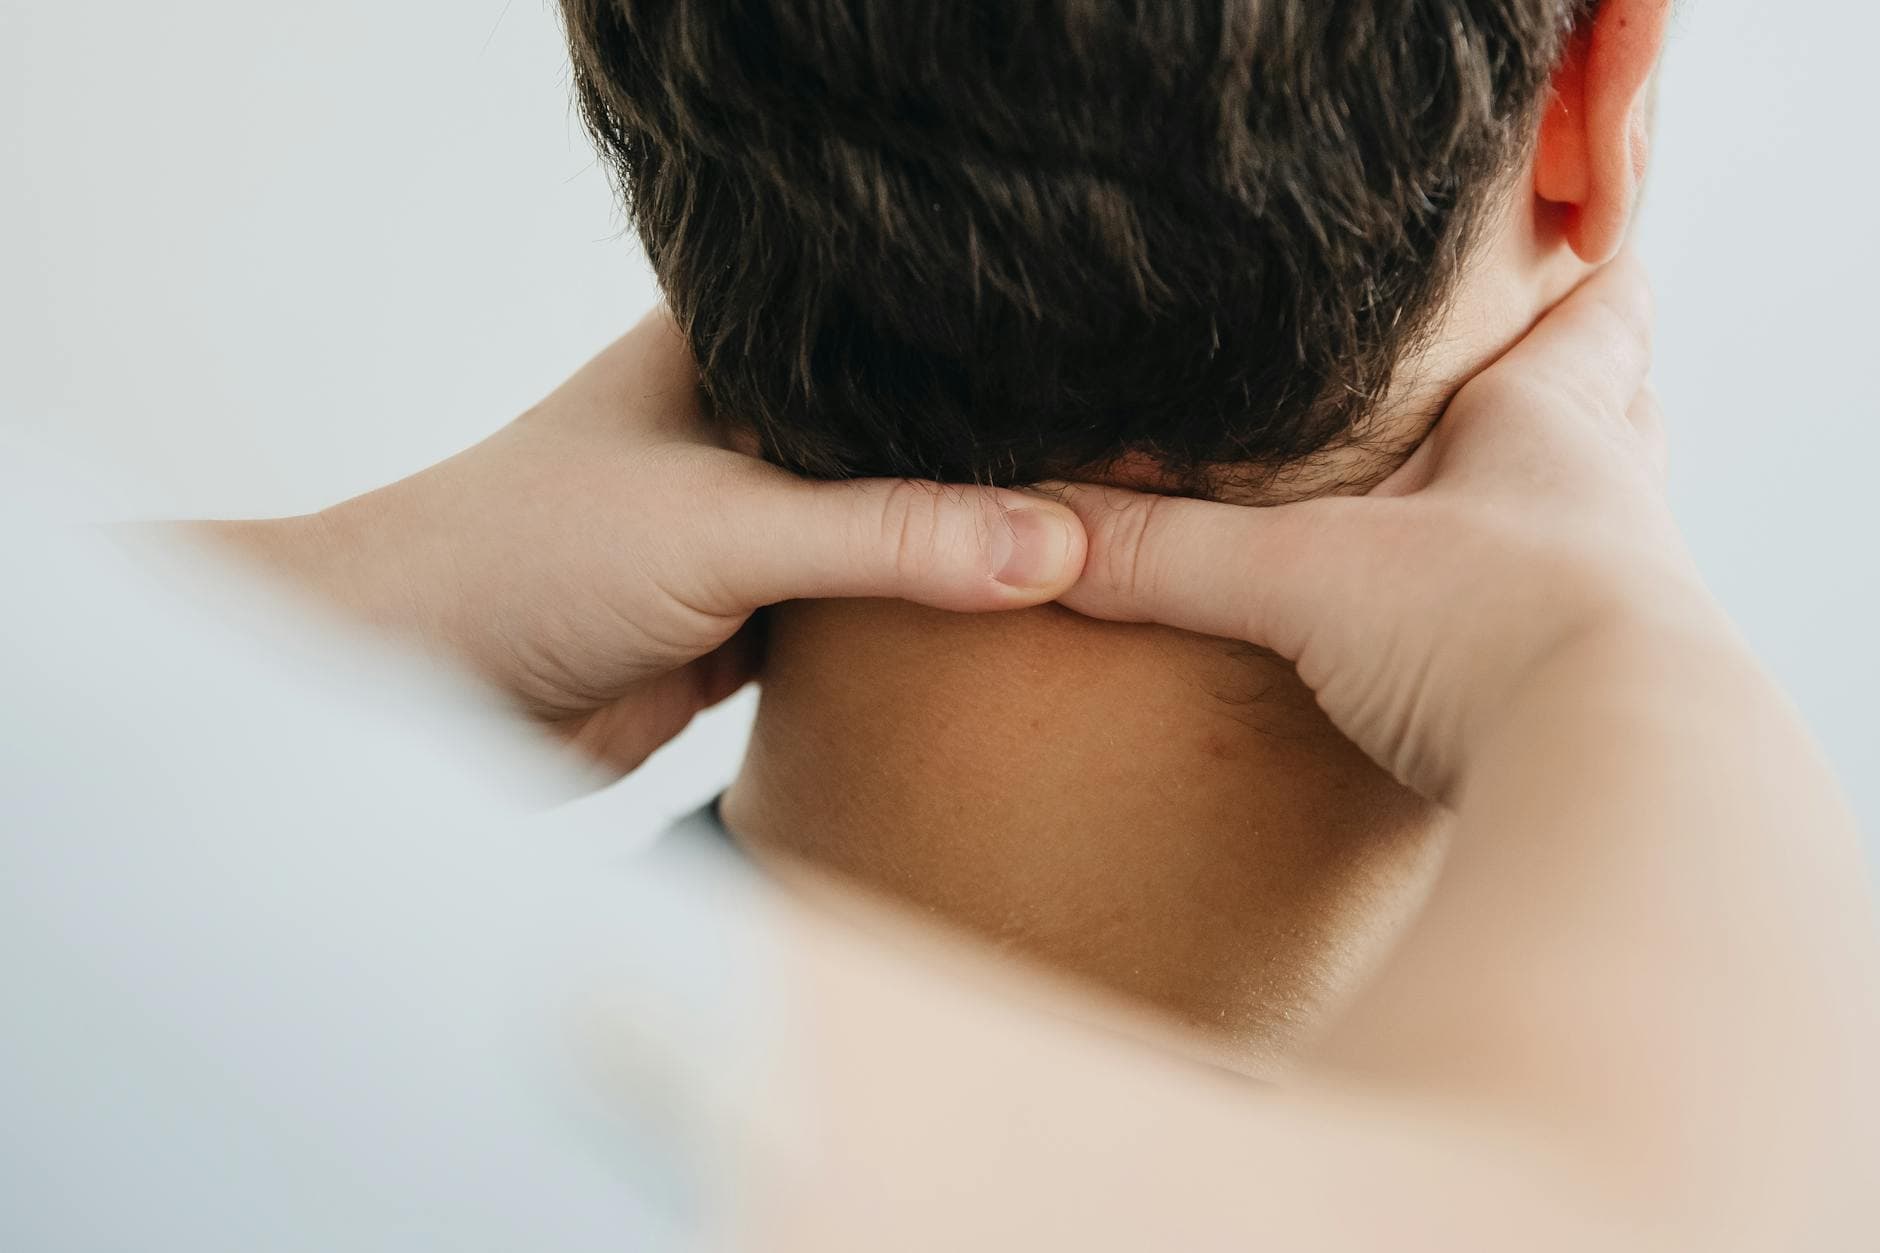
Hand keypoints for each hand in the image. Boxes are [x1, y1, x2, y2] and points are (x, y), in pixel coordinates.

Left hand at [239, 310, 1084, 774]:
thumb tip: (1057, 544)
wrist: (417, 690)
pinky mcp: (748, 617)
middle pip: (908, 443)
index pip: (900, 337)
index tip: (1106, 401)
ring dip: (958, 562)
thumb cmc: (526, 556)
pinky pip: (862, 618)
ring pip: (891, 535)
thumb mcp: (725, 526)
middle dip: (992, 475)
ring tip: (1089, 558)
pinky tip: (1004, 637)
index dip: (997, 366)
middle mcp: (750, 425)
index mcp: (737, 345)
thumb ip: (891, 533)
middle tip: (1121, 490)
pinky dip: (916, 635)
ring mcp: (752, 524)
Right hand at [1055, 255, 1713, 798]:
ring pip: (1605, 533)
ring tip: (1499, 512)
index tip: (1586, 241)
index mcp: (1551, 430)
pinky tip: (1478, 652)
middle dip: (1585, 390)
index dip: (1588, 277)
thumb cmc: (1498, 632)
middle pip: (1621, 418)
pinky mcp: (1602, 706)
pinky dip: (1532, 627)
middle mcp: (1605, 511)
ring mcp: (1618, 612)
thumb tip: (1044, 532)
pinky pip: (1571, 642)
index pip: (1597, 318)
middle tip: (1537, 369)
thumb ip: (1169, 551)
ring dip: (1561, 517)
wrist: (1616, 786)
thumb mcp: (1306, 577)